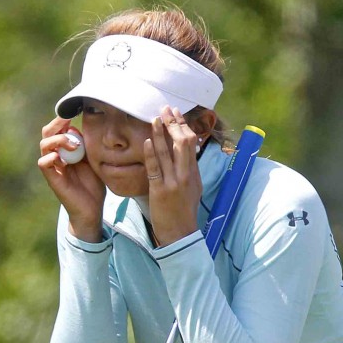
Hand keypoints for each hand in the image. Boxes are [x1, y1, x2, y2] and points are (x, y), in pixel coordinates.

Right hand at [38, 117, 105, 241]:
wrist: (92, 208)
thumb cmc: (93, 184)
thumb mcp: (93, 159)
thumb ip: (86, 144)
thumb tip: (78, 127)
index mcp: (65, 149)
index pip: (58, 128)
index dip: (63, 119)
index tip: (75, 110)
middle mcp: (56, 156)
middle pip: (47, 132)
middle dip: (57, 123)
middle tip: (69, 119)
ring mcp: (53, 167)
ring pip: (45, 144)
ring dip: (58, 139)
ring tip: (73, 144)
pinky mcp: (52, 179)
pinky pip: (43, 162)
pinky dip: (51, 157)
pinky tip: (63, 159)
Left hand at [144, 106, 203, 245]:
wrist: (180, 234)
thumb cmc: (183, 212)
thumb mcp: (191, 188)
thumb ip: (188, 171)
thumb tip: (185, 154)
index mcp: (194, 173)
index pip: (190, 143)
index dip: (182, 126)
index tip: (175, 113)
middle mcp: (187, 175)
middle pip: (183, 143)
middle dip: (174, 123)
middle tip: (166, 108)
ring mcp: (174, 183)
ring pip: (169, 153)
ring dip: (162, 133)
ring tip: (155, 118)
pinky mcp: (161, 192)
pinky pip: (156, 169)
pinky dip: (152, 154)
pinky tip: (148, 142)